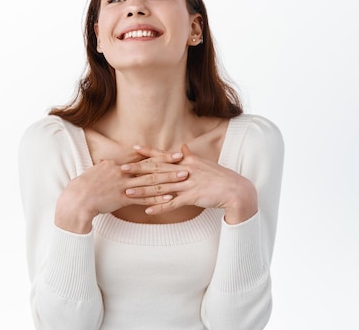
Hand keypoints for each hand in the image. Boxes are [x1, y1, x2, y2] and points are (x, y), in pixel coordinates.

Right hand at [55, 150, 183, 232]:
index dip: (159, 156)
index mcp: (116, 164)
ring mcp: (122, 185)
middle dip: (168, 164)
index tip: (173, 154)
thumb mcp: (98, 171)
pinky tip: (169, 198)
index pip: (141, 158)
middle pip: (149, 167)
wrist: (77, 199)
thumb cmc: (86, 186)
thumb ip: (111, 167)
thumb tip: (119, 164)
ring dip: (167, 179)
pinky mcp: (122, 199)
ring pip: (150, 182)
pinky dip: (156, 199)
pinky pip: (143, 199)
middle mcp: (121, 172)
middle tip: (183, 161)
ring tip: (183, 177)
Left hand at [122, 144, 257, 223]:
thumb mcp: (204, 163)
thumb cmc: (220, 177)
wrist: (236, 190)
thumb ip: (190, 156)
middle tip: (122, 169)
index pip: (164, 155)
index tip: (133, 148)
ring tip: (127, 192)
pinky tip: (147, 210)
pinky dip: (160, 207)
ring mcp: (188, 184)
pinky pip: (173, 203)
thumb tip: (182, 147)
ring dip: (143, 190)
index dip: (148, 152)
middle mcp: (185, 170)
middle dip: (138, 169)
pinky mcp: (192, 197)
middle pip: (157, 169)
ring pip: (161, 186)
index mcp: (186, 161)